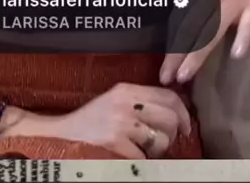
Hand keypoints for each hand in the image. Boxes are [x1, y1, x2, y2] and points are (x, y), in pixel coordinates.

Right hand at [17, 82, 191, 159]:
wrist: (64, 132)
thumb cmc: (93, 117)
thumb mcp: (117, 99)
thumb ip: (141, 99)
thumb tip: (175, 109)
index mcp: (127, 89)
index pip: (168, 95)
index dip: (183, 112)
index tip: (185, 126)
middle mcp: (126, 103)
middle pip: (169, 117)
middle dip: (173, 133)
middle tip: (166, 141)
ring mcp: (121, 123)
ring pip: (161, 139)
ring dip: (159, 150)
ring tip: (148, 150)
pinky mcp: (116, 144)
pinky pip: (144, 157)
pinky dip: (143, 161)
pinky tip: (134, 157)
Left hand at [160, 0, 249, 85]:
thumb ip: (196, 1)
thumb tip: (176, 30)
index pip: (179, 14)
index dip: (170, 39)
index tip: (162, 64)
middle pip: (191, 25)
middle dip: (177, 52)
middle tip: (166, 76)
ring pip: (212, 28)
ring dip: (197, 53)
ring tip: (185, 74)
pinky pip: (248, 24)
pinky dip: (242, 38)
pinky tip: (236, 55)